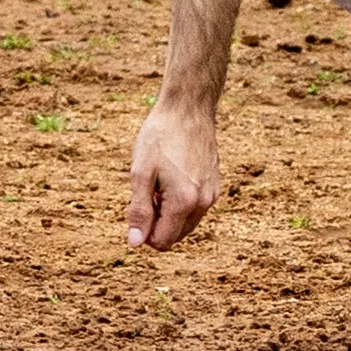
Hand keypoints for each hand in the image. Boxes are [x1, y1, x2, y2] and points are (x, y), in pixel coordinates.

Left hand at [126, 95, 221, 251]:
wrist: (188, 108)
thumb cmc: (161, 136)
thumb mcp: (141, 172)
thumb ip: (139, 211)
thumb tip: (135, 243)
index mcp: (184, 202)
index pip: (162, 241)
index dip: (143, 231)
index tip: (137, 205)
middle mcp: (203, 203)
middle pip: (175, 236)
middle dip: (157, 222)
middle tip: (148, 191)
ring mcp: (212, 194)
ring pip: (186, 224)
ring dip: (169, 213)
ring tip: (160, 183)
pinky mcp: (215, 186)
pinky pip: (196, 209)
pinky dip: (182, 203)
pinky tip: (173, 176)